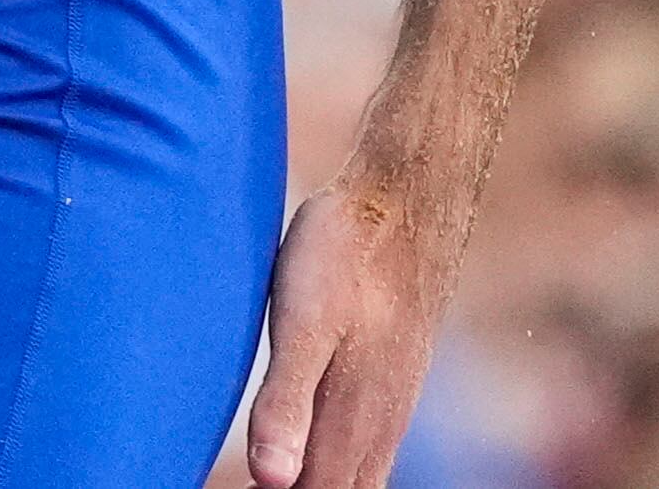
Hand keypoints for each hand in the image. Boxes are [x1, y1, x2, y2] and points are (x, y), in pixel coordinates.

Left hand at [244, 177, 457, 488]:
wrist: (409, 199)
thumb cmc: (346, 253)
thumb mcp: (303, 322)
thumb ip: (286, 402)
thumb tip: (270, 480)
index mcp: (351, 425)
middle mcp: (376, 427)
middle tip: (248, 482)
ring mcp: (387, 405)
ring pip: (354, 477)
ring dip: (313, 483)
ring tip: (271, 476)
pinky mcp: (388, 381)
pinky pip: (363, 450)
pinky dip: (331, 466)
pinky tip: (305, 451)